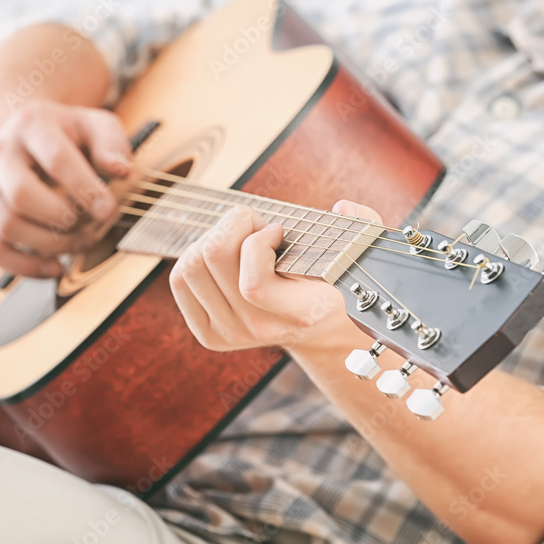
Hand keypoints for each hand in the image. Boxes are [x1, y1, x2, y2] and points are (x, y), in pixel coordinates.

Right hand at [0, 99, 130, 277]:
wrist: (25, 136)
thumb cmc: (68, 135)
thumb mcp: (96, 125)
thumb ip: (111, 144)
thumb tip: (121, 170)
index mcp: (32, 125)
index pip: (56, 159)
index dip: (84, 188)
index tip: (108, 210)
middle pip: (21, 196)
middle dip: (62, 219)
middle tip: (91, 225)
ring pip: (6, 226)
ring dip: (50, 244)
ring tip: (83, 242)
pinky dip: (26, 267)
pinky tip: (56, 267)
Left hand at [169, 200, 382, 352]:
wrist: (319, 328)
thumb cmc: (334, 278)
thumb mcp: (359, 250)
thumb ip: (362, 225)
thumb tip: (342, 209)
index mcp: (301, 313)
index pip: (254, 284)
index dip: (257, 241)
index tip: (278, 228)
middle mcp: (261, 329)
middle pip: (213, 260)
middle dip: (234, 223)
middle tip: (257, 224)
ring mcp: (231, 335)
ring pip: (192, 266)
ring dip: (213, 237)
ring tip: (240, 237)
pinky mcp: (209, 333)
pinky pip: (181, 280)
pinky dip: (195, 253)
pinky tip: (224, 254)